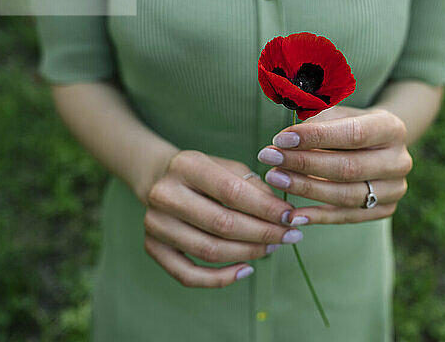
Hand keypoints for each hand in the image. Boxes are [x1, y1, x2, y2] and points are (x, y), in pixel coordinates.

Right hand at [143, 150, 300, 287]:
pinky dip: (221, 278)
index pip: (232, 192)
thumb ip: (255, 187)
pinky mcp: (152, 248)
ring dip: (248, 254)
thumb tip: (283, 216)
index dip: (266, 208)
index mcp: (186, 166)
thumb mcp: (229, 167)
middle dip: (263, 234)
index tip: (291, 217)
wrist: (159, 179)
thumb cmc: (205, 174)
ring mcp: (155, 224)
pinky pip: (188, 275)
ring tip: (273, 248)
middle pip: (222, 224)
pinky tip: (247, 270)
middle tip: (290, 236)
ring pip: (209, 251)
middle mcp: (165, 195)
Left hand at [257, 106, 411, 224]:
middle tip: (269, 158)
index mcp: (392, 128)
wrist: (378, 147)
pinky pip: (346, 216)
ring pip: (345, 195)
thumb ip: (315, 121)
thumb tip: (284, 138)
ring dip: (305, 189)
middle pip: (347, 167)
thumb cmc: (348, 125)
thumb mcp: (336, 113)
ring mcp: (395, 189)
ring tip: (275, 178)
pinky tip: (292, 214)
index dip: (315, 138)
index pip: (352, 134)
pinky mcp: (384, 210)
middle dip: (303, 163)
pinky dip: (317, 216)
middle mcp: (399, 160)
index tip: (280, 139)